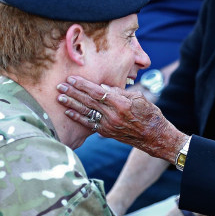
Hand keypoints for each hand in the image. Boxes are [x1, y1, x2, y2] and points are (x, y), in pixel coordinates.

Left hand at [57, 76, 186, 161]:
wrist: (154, 136)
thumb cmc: (150, 114)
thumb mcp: (139, 98)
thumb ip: (120, 92)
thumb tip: (102, 87)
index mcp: (121, 104)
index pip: (97, 92)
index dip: (83, 85)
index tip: (72, 78)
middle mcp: (113, 115)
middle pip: (88, 101)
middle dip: (72, 92)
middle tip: (59, 85)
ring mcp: (108, 125)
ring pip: (86, 112)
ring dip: (71, 104)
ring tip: (60, 97)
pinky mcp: (106, 133)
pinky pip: (89, 124)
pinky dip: (78, 117)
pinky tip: (68, 111)